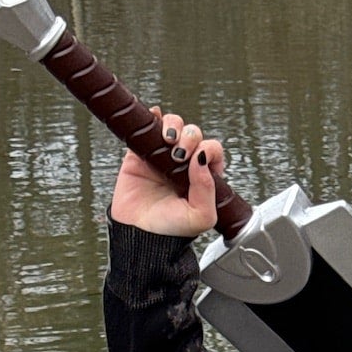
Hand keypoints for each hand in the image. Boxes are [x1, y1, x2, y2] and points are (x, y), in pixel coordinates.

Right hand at [109, 109, 222, 238]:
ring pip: (174, 125)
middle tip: (179, 154)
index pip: (213, 151)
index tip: (195, 162)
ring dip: (174, 125)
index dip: (208, 150)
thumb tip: (202, 158)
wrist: (138, 234)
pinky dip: (153, 117)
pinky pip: (148, 126)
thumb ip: (208, 190)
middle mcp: (184, 165)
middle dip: (190, 137)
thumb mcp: (200, 217)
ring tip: (168, 139)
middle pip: (194, 134)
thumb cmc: (170, 230)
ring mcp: (162, 156)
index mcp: (202, 178)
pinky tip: (154, 119)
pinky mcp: (140, 152)